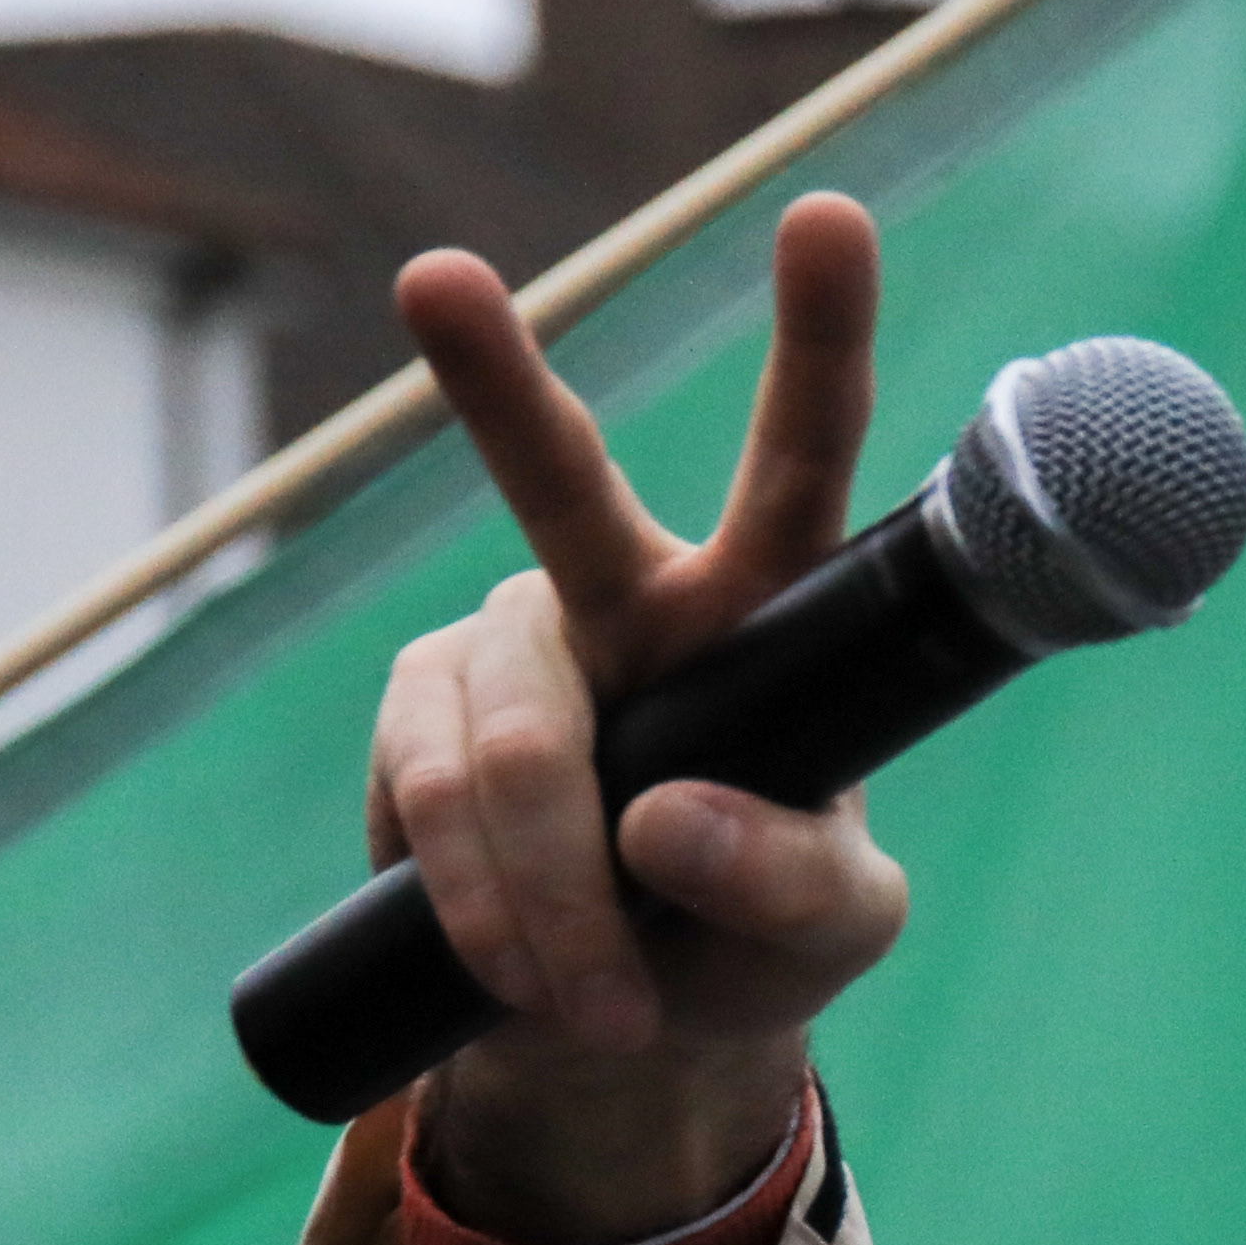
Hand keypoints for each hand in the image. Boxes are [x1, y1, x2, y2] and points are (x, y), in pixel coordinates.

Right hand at [366, 198, 916, 1239]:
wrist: (623, 1028)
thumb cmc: (753, 938)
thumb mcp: (832, 933)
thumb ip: (793, 884)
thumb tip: (665, 827)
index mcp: (760, 610)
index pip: (801, 462)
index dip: (820, 342)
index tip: (828, 217)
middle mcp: (623, 591)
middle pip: (558, 483)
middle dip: (495, 380)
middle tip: (436, 280)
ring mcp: (505, 648)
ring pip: (510, 748)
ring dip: (555, 900)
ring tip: (608, 1002)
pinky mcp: (413, 718)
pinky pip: (436, 807)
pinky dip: (494, 913)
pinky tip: (523, 973)